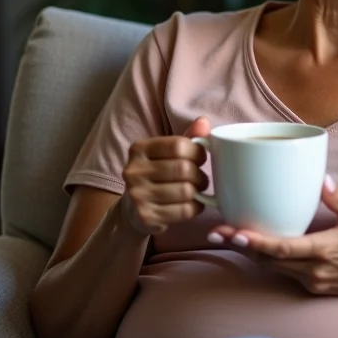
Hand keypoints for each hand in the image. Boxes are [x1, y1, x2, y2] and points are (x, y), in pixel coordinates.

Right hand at [120, 117, 210, 235]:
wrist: (134, 209)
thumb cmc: (158, 174)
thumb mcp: (168, 153)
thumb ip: (187, 138)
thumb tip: (204, 121)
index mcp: (139, 148)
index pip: (178, 145)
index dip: (198, 152)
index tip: (200, 158)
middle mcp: (134, 170)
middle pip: (184, 169)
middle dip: (200, 175)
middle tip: (201, 179)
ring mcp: (137, 195)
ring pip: (186, 191)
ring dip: (198, 192)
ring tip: (196, 191)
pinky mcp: (145, 216)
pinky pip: (183, 210)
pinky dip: (195, 208)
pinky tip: (191, 204)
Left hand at [209, 176, 337, 300]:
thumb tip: (321, 180)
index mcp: (326, 250)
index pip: (283, 248)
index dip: (257, 242)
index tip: (236, 233)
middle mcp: (315, 269)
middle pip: (269, 259)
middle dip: (243, 245)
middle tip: (217, 230)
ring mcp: (313, 280)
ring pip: (273, 267)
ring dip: (252, 252)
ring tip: (229, 235)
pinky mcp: (314, 285)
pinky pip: (284, 271)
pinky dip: (268, 257)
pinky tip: (257, 244)